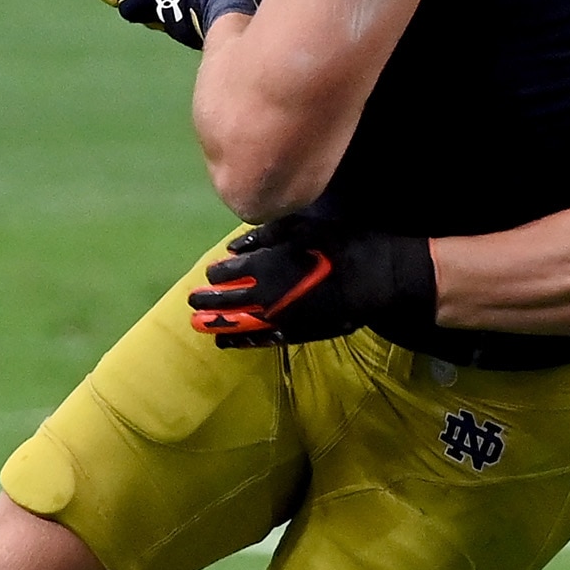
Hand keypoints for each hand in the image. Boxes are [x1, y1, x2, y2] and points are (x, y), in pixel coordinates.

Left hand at [188, 218, 436, 349]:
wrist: (377, 278)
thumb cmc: (341, 245)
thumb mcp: (303, 227)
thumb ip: (264, 236)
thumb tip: (233, 247)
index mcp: (265, 266)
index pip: (226, 273)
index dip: (215, 274)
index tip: (212, 273)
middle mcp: (265, 295)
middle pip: (224, 301)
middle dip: (205, 300)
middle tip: (192, 301)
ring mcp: (279, 319)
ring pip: (237, 325)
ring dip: (216, 324)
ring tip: (198, 324)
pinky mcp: (295, 334)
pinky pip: (261, 341)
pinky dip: (241, 342)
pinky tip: (226, 342)